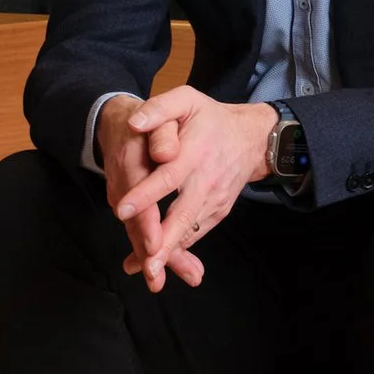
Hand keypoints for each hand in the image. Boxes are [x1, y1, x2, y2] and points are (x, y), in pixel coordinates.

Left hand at [109, 87, 276, 288]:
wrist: (251, 138)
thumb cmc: (210, 118)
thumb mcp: (186, 100)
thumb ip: (159, 108)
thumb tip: (134, 122)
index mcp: (194, 153)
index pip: (167, 177)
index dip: (146, 195)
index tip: (122, 210)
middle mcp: (206, 180)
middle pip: (183, 215)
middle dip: (164, 241)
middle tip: (145, 263)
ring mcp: (215, 199)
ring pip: (190, 231)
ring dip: (171, 254)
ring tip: (149, 273)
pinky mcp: (218, 211)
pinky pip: (197, 234)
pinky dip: (180, 251)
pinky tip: (159, 264)